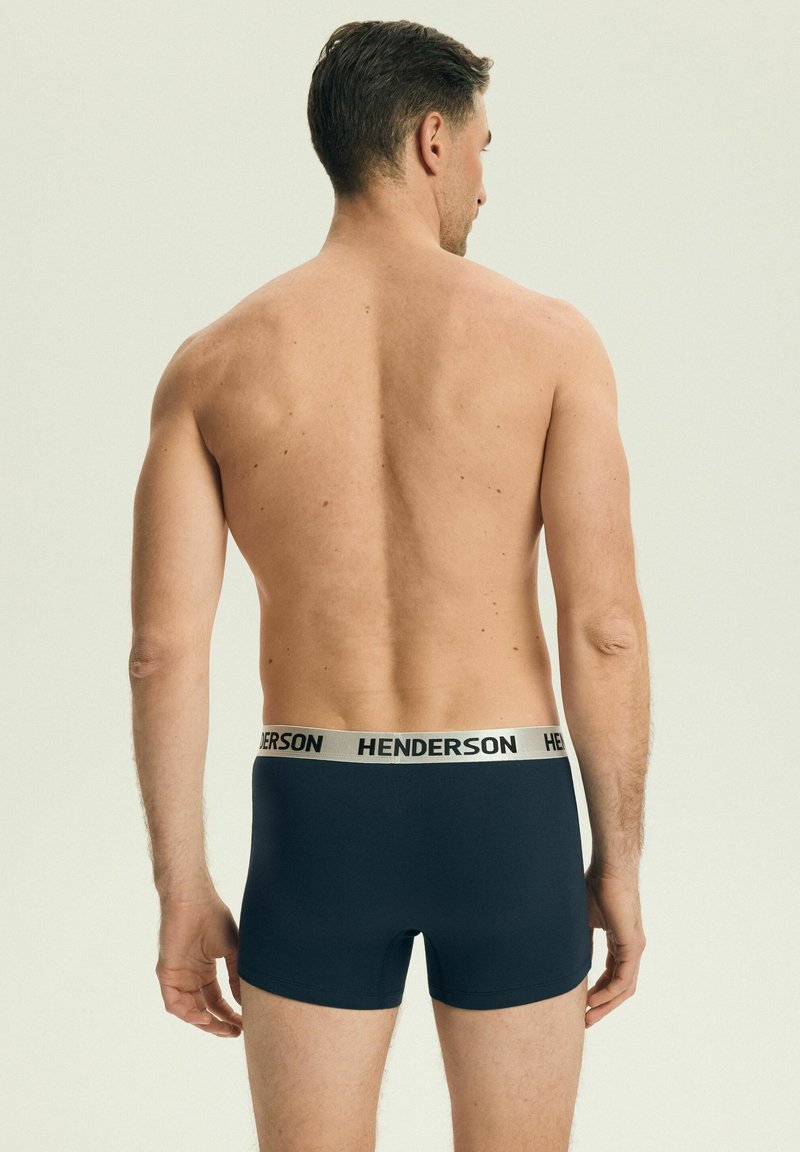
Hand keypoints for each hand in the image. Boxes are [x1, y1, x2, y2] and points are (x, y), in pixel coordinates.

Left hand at [155, 893, 242, 1036]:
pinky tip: (204, 1018)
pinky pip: (174, 1003)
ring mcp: (178, 977)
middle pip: (204, 1009)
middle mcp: (191, 976)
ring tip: (225, 1029)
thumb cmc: (212, 917)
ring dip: (206, 1023)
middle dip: (220, 1023)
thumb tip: (246, 1001)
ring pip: (189, 1011)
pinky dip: (188, 1014)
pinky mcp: (167, 974)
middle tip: (236, 1032)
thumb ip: (237, 975)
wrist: (193, 899)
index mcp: (205, 970)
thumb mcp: (232, 950)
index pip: (217, 1000)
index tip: (245, 1024)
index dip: (230, 1014)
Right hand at [584, 865, 645, 1027]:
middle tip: (587, 1021)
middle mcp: (632, 947)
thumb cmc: (596, 885)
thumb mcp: (584, 920)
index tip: (583, 1005)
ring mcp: (635, 947)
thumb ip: (581, 940)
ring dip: (607, 1004)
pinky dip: (610, 992)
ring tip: (589, 1016)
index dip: (599, 992)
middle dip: (604, 1006)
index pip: (613, 975)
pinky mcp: (633, 944)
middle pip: (621, 987)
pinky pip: (624, 978)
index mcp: (621, 942)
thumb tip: (570, 959)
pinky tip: (595, 1000)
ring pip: (625, 987)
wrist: (610, 868)